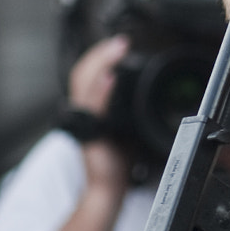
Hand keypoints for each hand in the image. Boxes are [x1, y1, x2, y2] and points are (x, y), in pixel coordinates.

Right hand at [67, 36, 130, 199]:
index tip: (120, 44)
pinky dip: (101, 91)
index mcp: (92, 109)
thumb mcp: (125, 128)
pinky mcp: (92, 135)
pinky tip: (111, 79)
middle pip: (82, 74)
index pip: (88, 75)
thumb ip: (128, 109)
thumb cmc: (117, 160)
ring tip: (116, 50)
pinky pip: (94, 109)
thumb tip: (147, 93)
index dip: (100, 57)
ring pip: (85, 86)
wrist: (108, 187)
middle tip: (120, 43)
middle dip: (100, 55)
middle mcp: (85, 113)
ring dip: (101, 64)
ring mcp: (86, 124)